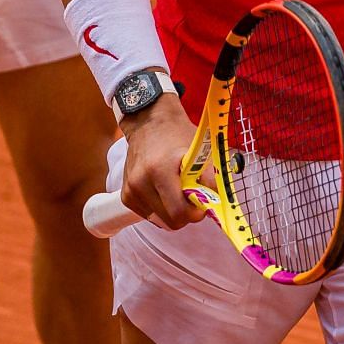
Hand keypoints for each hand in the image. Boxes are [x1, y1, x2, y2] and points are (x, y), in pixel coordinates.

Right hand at [118, 96, 204, 229]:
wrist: (148, 121)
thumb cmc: (177, 135)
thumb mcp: (199, 152)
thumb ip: (209, 179)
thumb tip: (217, 205)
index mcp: (160, 170)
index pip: (179, 213)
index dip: (195, 213)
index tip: (200, 201)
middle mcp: (141, 182)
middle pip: (170, 221)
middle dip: (185, 213)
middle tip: (190, 195)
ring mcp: (131, 189)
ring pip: (160, 220)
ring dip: (171, 210)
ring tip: (175, 188)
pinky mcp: (126, 195)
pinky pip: (149, 215)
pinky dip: (159, 208)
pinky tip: (161, 189)